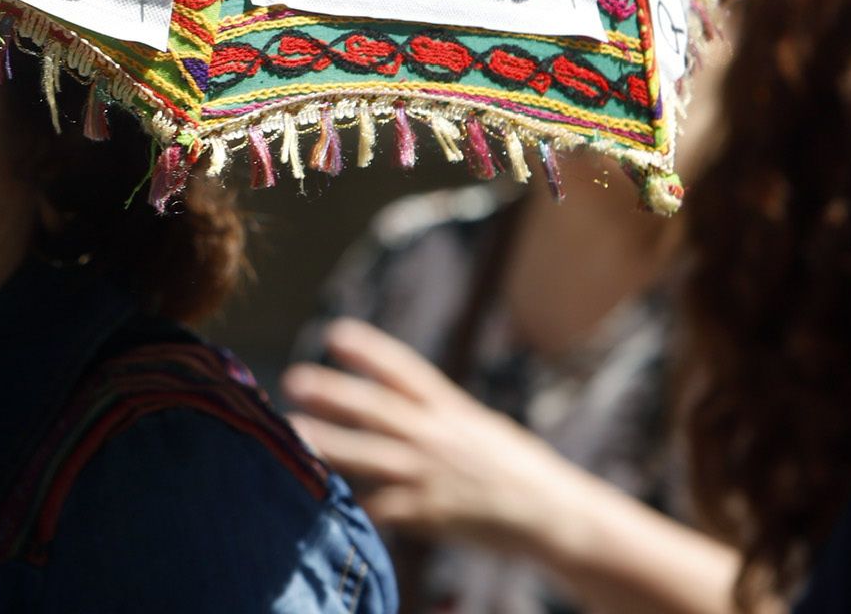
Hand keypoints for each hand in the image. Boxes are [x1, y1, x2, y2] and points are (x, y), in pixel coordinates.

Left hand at [283, 316, 581, 553]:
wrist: (557, 517)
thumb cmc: (519, 470)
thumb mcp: (481, 427)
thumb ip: (440, 412)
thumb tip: (403, 394)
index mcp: (452, 409)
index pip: (405, 371)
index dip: (371, 350)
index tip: (336, 332)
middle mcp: (439, 436)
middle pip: (379, 409)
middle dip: (336, 393)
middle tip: (294, 378)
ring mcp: (432, 476)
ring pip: (371, 456)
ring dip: (330, 445)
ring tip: (295, 433)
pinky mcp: (431, 514)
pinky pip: (384, 509)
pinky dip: (355, 505)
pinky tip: (324, 503)